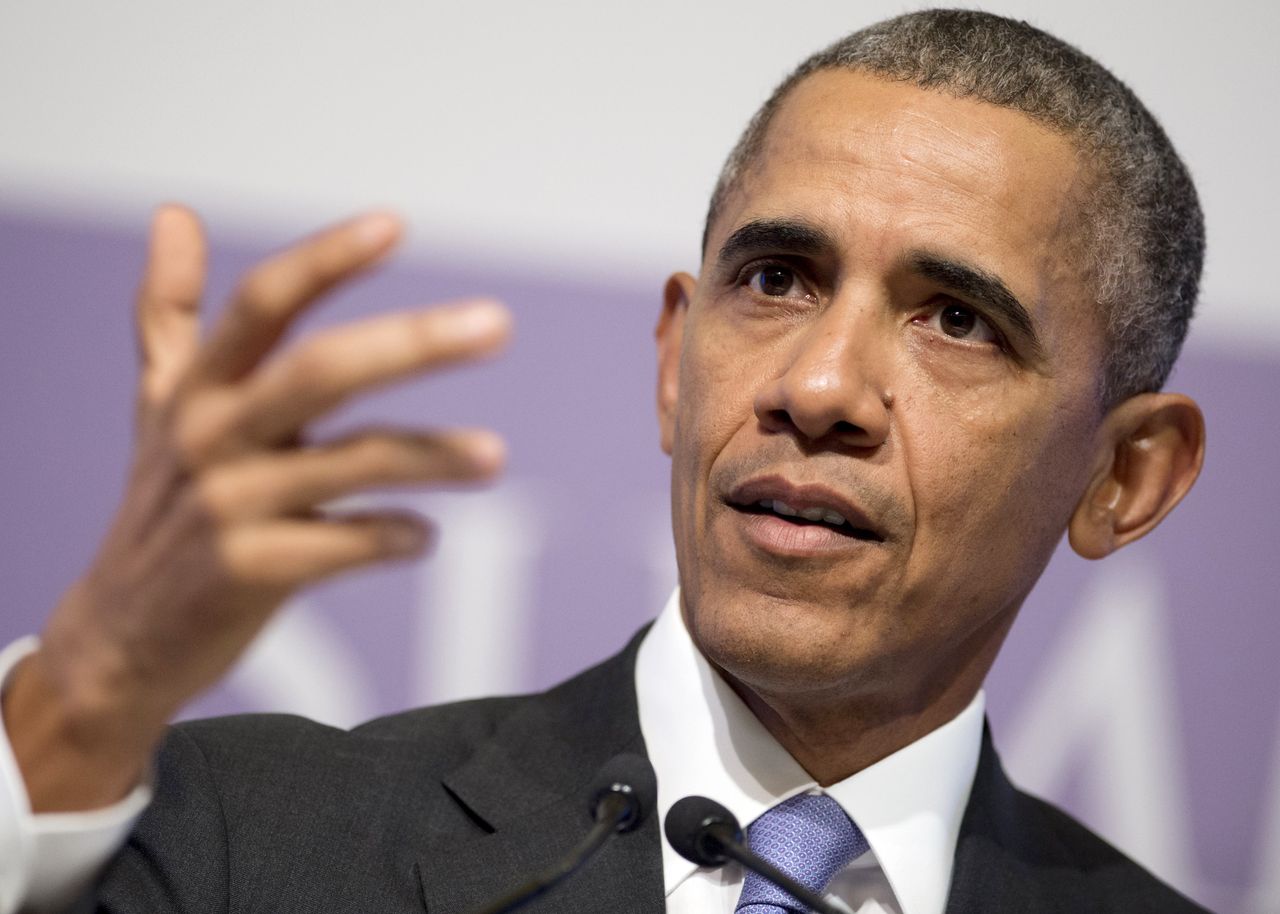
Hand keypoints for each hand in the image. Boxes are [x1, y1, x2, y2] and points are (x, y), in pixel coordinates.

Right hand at [3, 206, 510, 811]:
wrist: (118, 639)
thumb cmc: (160, 507)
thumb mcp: (158, 405)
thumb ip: (169, 312)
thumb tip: (173, 212)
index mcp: (198, 388)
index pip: (264, 304)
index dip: (326, 260)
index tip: (393, 224)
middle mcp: (210, 436)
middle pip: (323, 371)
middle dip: (413, 343)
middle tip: (497, 325)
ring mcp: (228, 506)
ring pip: (352, 462)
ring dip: (431, 455)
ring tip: (494, 457)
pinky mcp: (248, 574)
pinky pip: (346, 544)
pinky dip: (395, 536)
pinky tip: (426, 536)